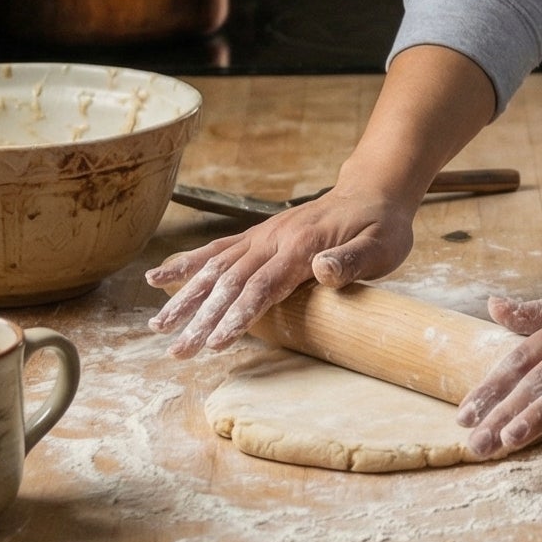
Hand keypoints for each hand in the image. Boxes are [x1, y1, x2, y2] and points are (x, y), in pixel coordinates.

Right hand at [145, 181, 416, 357]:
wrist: (374, 189)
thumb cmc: (382, 225)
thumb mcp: (383, 246)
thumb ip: (353, 261)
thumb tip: (321, 271)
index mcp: (303, 245)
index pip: (263, 285)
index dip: (238, 315)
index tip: (215, 342)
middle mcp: (274, 238)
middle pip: (231, 282)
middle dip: (201, 319)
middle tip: (178, 352)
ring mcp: (263, 235)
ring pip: (215, 268)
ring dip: (185, 297)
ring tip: (158, 327)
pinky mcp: (258, 236)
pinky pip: (217, 250)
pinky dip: (186, 264)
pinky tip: (158, 278)